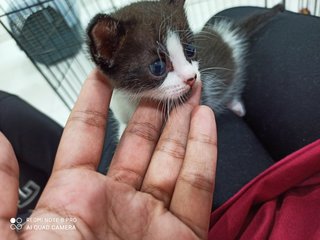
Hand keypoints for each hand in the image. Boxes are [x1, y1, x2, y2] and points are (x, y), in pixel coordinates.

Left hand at [0, 69, 216, 239]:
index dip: (95, 102)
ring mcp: (152, 218)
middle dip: (150, 108)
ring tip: (186, 90)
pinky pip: (198, 186)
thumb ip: (1, 191)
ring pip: (172, 158)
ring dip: (181, 122)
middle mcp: (116, 204)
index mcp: (74, 200)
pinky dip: (203, 152)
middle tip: (159, 77)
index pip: (88, 136)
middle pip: (139, 143)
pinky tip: (204, 121)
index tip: (105, 72)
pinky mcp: (183, 236)